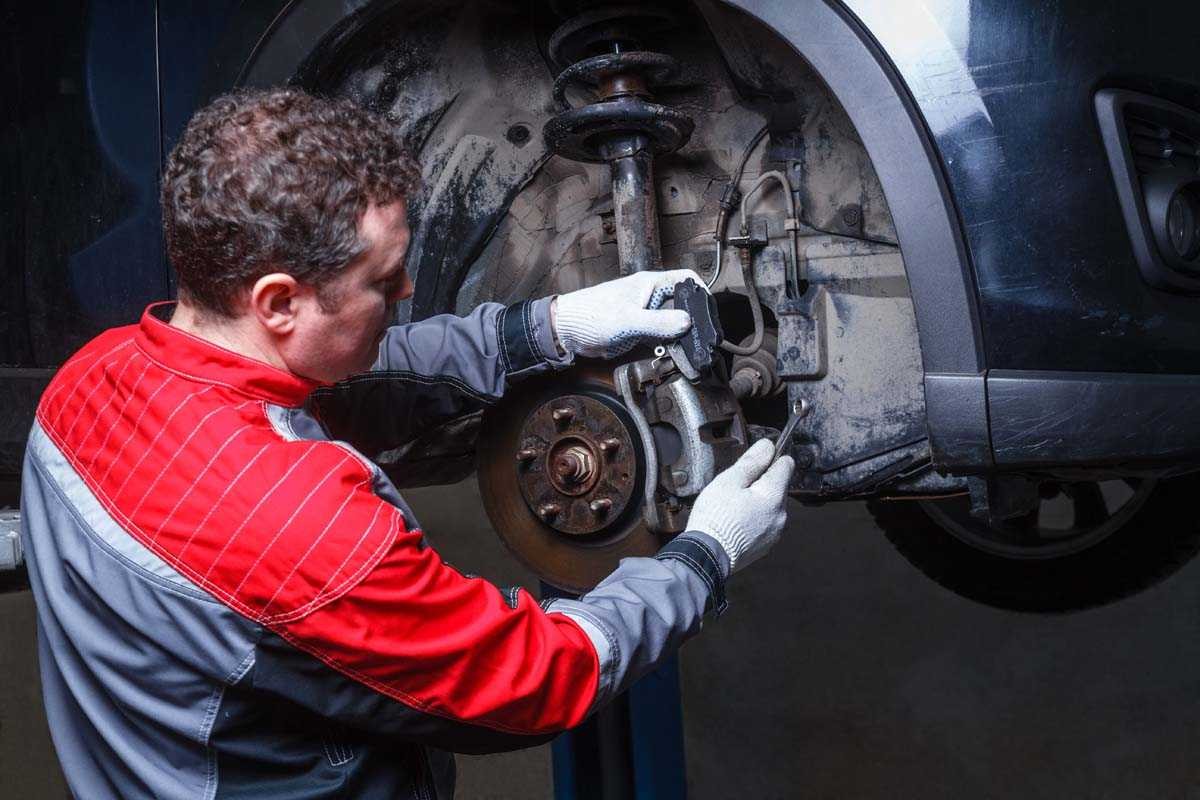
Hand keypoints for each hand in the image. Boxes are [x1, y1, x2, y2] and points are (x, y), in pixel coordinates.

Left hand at [553, 269, 703, 358]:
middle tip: (703, 339)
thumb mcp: (628, 320)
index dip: (702, 292)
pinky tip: (672, 356)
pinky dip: (668, 347)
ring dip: (681, 338)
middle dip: (695, 321)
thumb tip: (688, 322)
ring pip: (674, 324)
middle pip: (684, 305)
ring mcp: (646, 315)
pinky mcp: (639, 331)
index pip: (686, 279)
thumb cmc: (590, 316)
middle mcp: (651, 297)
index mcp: (651, 284)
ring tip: (690, 352)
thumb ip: (659, 322)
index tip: (710, 312)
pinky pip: (661, 338)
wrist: (568, 332)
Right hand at [685, 439, 794, 573]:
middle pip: (777, 486)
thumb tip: (768, 446)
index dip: (770, 458)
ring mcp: (774, 532)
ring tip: (731, 507)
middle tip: (734, 488)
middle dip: (760, 482)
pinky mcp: (765, 545)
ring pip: (771, 506)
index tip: (755, 462)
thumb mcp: (729, 481)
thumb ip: (751, 461)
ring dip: (756, 502)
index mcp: (773, 495)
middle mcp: (780, 515)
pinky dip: (753, 519)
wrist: (706, 556)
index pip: (786, 464)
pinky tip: (734, 522)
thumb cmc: (715, 518)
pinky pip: (764, 524)